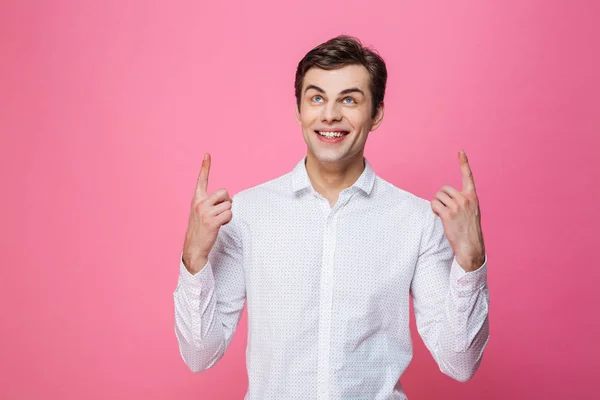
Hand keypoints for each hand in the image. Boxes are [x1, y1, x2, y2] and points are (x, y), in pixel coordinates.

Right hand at [182, 153, 232, 273]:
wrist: (193, 247)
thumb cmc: (200, 228)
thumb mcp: (200, 212)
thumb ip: (210, 202)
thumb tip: (228, 199)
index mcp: (196, 199)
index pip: (201, 179)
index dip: (205, 166)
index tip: (207, 154)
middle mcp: (200, 203)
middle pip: (225, 192)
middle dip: (227, 202)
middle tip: (220, 212)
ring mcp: (205, 212)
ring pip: (229, 204)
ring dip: (228, 213)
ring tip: (218, 221)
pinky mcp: (212, 221)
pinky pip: (229, 214)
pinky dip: (228, 220)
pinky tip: (220, 226)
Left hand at [431, 151, 485, 271]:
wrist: (471, 245)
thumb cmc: (469, 229)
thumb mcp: (471, 211)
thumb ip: (463, 201)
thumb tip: (446, 196)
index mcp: (472, 196)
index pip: (468, 176)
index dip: (464, 163)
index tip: (460, 151)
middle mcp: (465, 199)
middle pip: (444, 188)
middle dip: (441, 197)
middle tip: (446, 209)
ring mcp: (457, 206)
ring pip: (438, 196)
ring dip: (437, 204)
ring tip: (445, 215)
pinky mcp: (448, 214)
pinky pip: (434, 204)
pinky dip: (434, 210)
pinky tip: (440, 217)